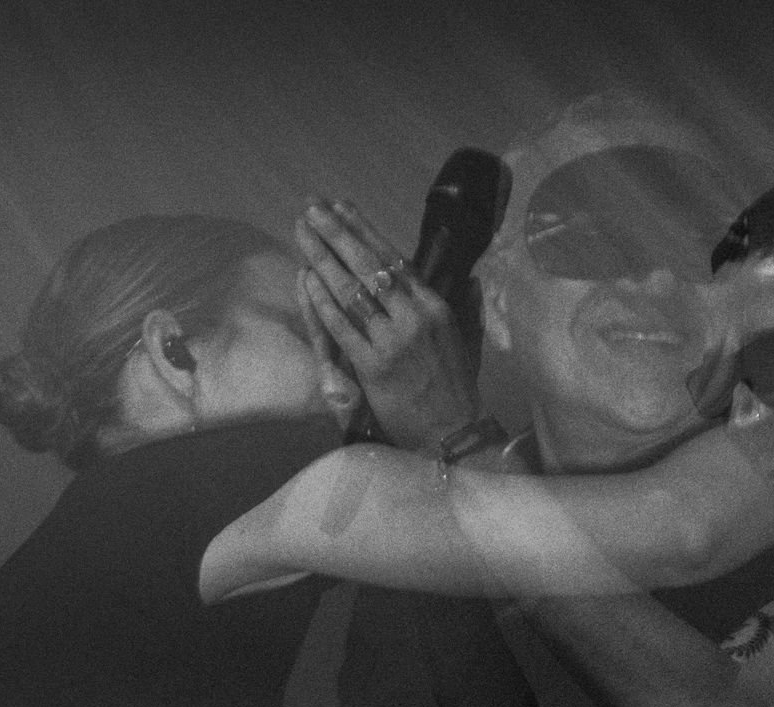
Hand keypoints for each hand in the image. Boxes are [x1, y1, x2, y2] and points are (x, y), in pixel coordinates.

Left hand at [296, 199, 480, 449]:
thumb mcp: (468, 341)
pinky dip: (322, 301)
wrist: (453, 434)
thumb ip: (468, 307)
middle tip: (310, 207)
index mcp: (436, 306)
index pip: (394, 258)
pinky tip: (306, 279)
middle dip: (336, 232)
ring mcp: (393, 340)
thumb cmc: (458, 389)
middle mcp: (415, 316)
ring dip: (322, 257)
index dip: (365, 230)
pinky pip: (342, 327)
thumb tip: (472, 280)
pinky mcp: (373, 366)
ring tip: (301, 232)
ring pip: (352, 290)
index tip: (341, 206)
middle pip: (368, 265)